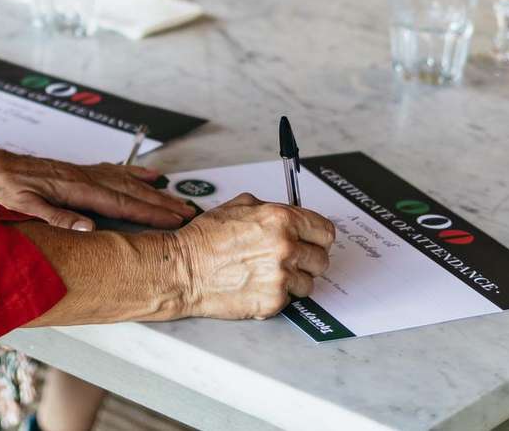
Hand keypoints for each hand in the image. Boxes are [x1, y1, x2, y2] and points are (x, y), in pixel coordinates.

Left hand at [0, 142, 195, 231]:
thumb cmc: (3, 188)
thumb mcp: (24, 206)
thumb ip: (57, 217)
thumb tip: (89, 227)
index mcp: (75, 189)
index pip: (121, 204)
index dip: (150, 212)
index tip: (174, 219)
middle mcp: (84, 177)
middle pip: (132, 191)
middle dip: (162, 204)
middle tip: (189, 213)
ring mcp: (83, 172)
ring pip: (127, 181)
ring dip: (154, 192)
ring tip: (178, 200)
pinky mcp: (79, 171)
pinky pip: (114, 171)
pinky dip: (136, 173)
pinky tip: (150, 176)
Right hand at [172, 193, 334, 320]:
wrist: (183, 270)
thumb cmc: (205, 239)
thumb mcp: (240, 206)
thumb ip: (273, 210)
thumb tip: (292, 216)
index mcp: (281, 220)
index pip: (325, 232)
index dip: (318, 238)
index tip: (314, 242)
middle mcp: (285, 247)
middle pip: (321, 260)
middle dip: (307, 260)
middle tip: (289, 261)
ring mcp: (281, 276)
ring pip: (308, 284)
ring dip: (293, 281)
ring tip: (268, 275)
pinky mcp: (273, 301)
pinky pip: (290, 300)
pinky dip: (277, 296)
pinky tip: (258, 286)